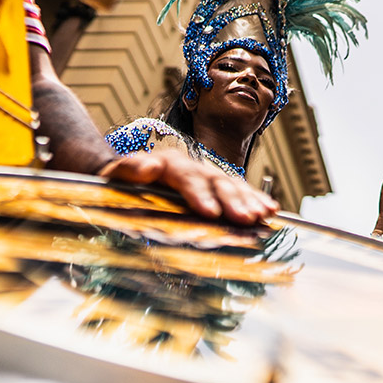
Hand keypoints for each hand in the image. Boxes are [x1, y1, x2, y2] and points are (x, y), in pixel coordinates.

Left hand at [99, 149, 278, 224]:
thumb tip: (147, 167)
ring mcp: (206, 176)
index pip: (186, 177)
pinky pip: (239, 193)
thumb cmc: (116, 185)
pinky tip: (270, 211)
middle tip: (246, 219)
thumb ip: (127, 169)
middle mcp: (191, 167)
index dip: (200, 194)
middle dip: (232, 200)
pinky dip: (255, 200)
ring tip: (263, 216)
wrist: (123, 182)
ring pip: (231, 186)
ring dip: (248, 201)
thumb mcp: (112, 176)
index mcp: (167, 163)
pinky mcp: (215, 189)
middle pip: (215, 181)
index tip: (211, 212)